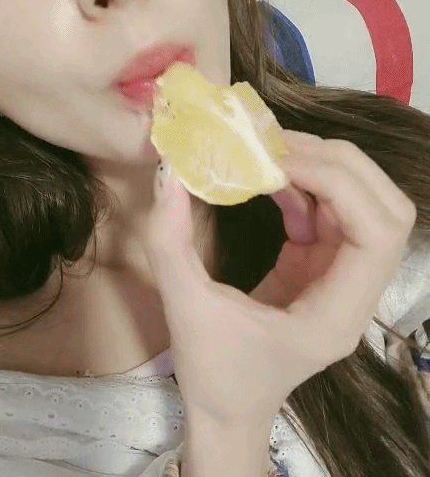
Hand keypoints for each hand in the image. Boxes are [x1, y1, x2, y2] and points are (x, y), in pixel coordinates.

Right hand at [143, 130, 416, 426]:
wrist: (227, 409)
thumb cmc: (213, 372)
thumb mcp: (184, 307)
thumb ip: (170, 240)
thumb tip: (169, 174)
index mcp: (335, 316)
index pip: (376, 235)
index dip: (338, 184)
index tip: (279, 163)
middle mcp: (354, 296)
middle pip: (386, 211)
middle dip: (339, 167)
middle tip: (281, 146)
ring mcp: (343, 280)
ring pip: (364, 206)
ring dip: (323, 171)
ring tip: (273, 154)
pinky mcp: (324, 268)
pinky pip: (333, 214)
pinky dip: (308, 188)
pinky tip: (274, 184)